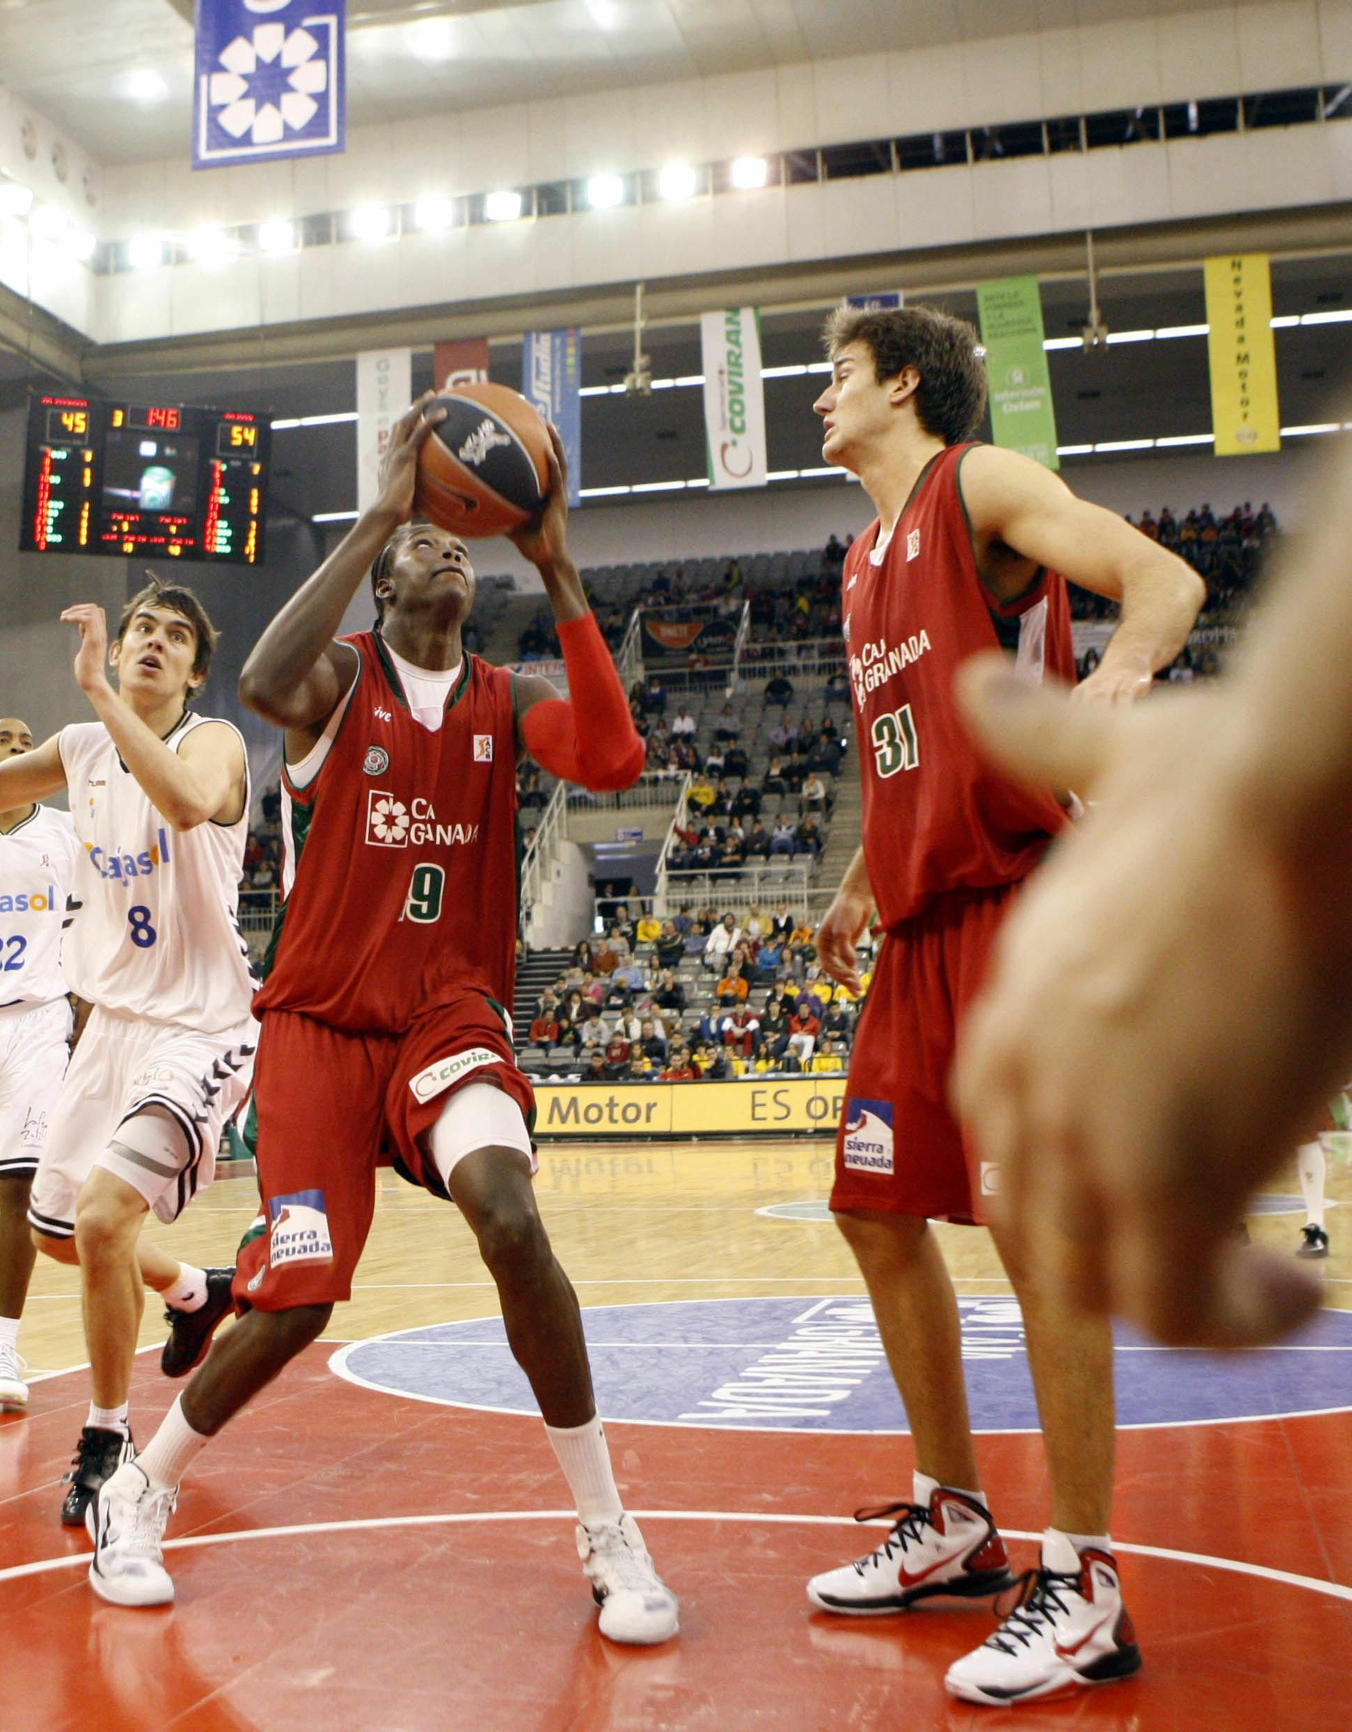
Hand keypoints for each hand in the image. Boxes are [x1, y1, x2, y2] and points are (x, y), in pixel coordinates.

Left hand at [61, 604, 110, 694]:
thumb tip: (84, 638)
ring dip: (74, 611)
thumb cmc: (87, 671)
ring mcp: (98, 636)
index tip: (71, 621)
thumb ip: (86, 641)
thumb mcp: (86, 651)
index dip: (83, 612)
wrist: (92, 681)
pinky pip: (87, 618)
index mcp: (99, 635)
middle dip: (77, 608)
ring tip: (63, 619)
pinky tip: (65, 621)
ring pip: (91, 610)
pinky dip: (75, 616)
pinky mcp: (93, 640)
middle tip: (64, 617)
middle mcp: (101, 633)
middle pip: (94, 608)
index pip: (98, 613)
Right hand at [373, 393, 442, 526]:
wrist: (386, 513)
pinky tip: (443, 413)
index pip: (397, 439)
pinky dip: (431, 421)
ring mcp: (397, 453)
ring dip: (420, 406)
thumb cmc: (398, 515)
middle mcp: (391, 453)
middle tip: (427, 398)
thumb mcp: (411, 503)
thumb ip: (423, 499)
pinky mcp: (405, 456)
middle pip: (401, 423)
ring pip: (407, 421)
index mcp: (390, 462)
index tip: (416, 418)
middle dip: (413, 408)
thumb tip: (441, 509)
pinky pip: (420, 433)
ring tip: (433, 395)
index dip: (406, 426)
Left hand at [509, 420, 570, 570]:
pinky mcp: (560, 503)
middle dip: (548, 436)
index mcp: (543, 492)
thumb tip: (471, 504)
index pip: (540, 464)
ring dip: (556, 444)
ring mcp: (558, 495)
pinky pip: (557, 480)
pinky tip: (548, 452)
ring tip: (549, 425)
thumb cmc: (528, 543)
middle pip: (552, 456)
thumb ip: (496, 510)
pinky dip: (554, 466)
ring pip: (560, 463)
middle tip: (538, 415)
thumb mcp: (507, 522)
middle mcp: (552, 489)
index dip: (537, 445)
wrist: (545, 557)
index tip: (528, 426)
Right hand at [816, 888, 870, 993]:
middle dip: (845, 980)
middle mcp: (828, 947)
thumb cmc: (847, 911)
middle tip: (857, 988)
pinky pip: (849, 963)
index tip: (852, 976)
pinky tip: (858, 981)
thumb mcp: (843, 929)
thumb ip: (845, 948)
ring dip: (848, 980)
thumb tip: (850, 965)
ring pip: (841, 968)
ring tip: (858, 991)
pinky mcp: (849, 946)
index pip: (827, 965)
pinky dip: (853, 972)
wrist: (858, 897)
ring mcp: (838, 947)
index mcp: (821, 943)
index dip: (838, 973)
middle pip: (834, 969)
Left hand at [952, 653, 1337, 1348]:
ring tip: (1267, 1284)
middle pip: (1036, 1222)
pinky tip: (1300, 1291)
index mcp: (1013, 1002)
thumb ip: (1034, 732)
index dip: (1067, 1169)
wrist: (1281, 807)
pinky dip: (1232, 1321)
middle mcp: (1026, 1077)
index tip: (1150, 1171)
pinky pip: (1177, 1309)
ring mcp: (1086, 1134)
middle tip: (1209, 1246)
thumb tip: (976, 679)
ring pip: (1099, 1286)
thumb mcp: (1105, 752)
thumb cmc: (1220, 775)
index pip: (998, 1128)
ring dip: (1184, 1302)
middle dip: (1115, 1251)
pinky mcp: (1166, 1177)